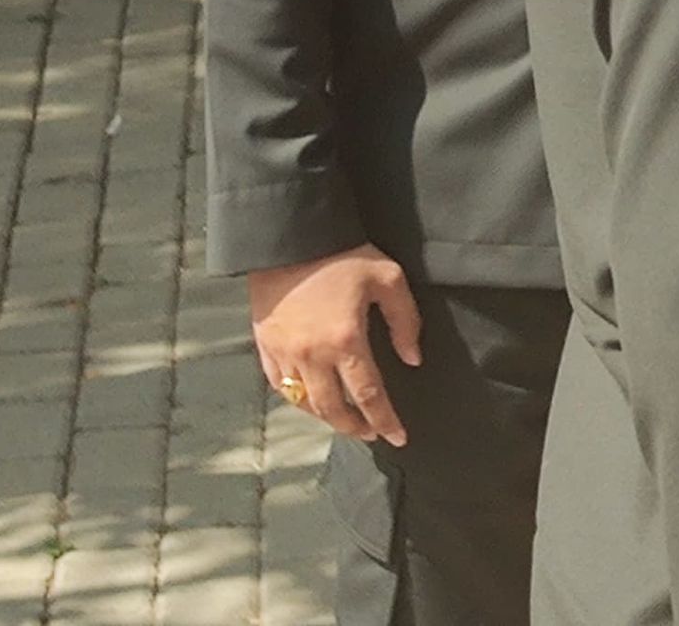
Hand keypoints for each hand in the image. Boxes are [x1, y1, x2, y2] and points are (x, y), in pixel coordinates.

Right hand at [247, 245, 421, 446]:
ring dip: (327, 418)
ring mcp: (285, 354)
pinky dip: (297, 400)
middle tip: (372, 434)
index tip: (398, 438)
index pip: (369, 394)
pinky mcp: (265, 347)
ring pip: (305, 402)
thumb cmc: (344, 256)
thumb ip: (405, 321)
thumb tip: (413, 359)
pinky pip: (280, 386)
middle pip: (334, 409)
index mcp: (346, 340)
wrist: (290, 239)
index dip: (385, 420)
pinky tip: (311, 401)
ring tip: (346, 421)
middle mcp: (313, 355)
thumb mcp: (389, 279)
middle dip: (355, 427)